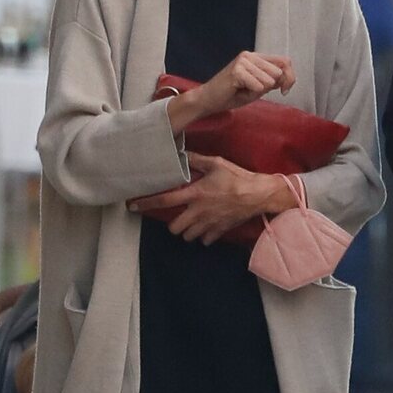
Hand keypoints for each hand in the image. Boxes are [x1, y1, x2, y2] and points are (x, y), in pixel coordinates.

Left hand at [129, 154, 285, 243]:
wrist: (260, 194)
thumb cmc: (238, 177)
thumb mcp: (216, 163)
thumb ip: (196, 159)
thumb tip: (181, 153)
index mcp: (195, 194)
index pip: (164, 201)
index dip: (146, 204)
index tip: (133, 206)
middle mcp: (199, 212)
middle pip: (174, 227)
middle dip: (173, 224)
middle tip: (178, 217)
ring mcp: (209, 224)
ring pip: (188, 236)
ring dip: (187, 231)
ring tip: (192, 222)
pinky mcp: (220, 231)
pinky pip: (205, 240)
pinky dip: (203, 236)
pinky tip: (207, 227)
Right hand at [196, 52, 295, 114]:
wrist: (209, 99)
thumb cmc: (232, 94)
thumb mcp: (258, 88)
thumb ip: (273, 81)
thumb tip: (287, 79)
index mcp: (256, 57)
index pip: (285, 61)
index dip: (290, 77)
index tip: (284, 90)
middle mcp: (250, 55)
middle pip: (278, 72)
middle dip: (271, 87)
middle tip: (252, 90)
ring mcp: (243, 61)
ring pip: (268, 81)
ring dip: (258, 91)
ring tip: (244, 90)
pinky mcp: (237, 70)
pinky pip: (258, 87)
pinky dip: (251, 93)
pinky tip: (238, 90)